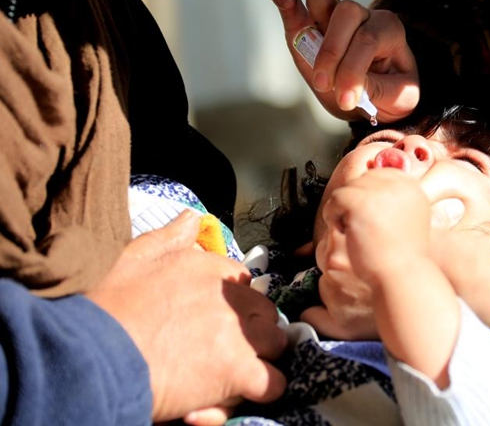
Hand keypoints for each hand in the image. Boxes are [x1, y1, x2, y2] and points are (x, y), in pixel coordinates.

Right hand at [86, 210, 286, 422]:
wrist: (94, 355)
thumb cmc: (107, 308)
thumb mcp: (134, 258)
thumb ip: (169, 237)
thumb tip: (191, 217)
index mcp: (211, 269)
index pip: (244, 283)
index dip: (233, 305)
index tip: (215, 320)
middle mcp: (232, 299)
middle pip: (264, 314)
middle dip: (251, 330)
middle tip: (226, 349)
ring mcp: (240, 336)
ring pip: (275, 345)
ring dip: (260, 358)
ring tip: (234, 371)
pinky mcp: (240, 372)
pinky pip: (274, 383)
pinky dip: (263, 390)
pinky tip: (240, 392)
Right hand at [266, 0, 418, 122]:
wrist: (377, 99)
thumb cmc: (390, 93)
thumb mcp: (398, 98)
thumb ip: (377, 90)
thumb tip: (348, 86)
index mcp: (388, 30)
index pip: (367, 40)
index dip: (353, 72)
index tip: (346, 101)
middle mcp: (362, 16)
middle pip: (347, 11)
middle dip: (331, 51)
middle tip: (323, 85)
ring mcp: (333, 19)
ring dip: (303, 6)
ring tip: (287, 2)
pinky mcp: (308, 28)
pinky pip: (295, 7)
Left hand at [319, 168, 430, 286]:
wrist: (402, 276)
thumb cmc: (404, 258)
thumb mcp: (409, 221)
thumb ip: (395, 202)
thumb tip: (371, 188)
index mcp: (411, 187)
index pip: (379, 174)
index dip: (368, 195)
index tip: (367, 213)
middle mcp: (396, 183)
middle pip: (362, 180)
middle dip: (357, 203)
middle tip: (363, 227)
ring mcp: (376, 192)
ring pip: (347, 189)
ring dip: (345, 211)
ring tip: (357, 232)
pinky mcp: (358, 202)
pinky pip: (336, 200)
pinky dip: (335, 216)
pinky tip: (347, 232)